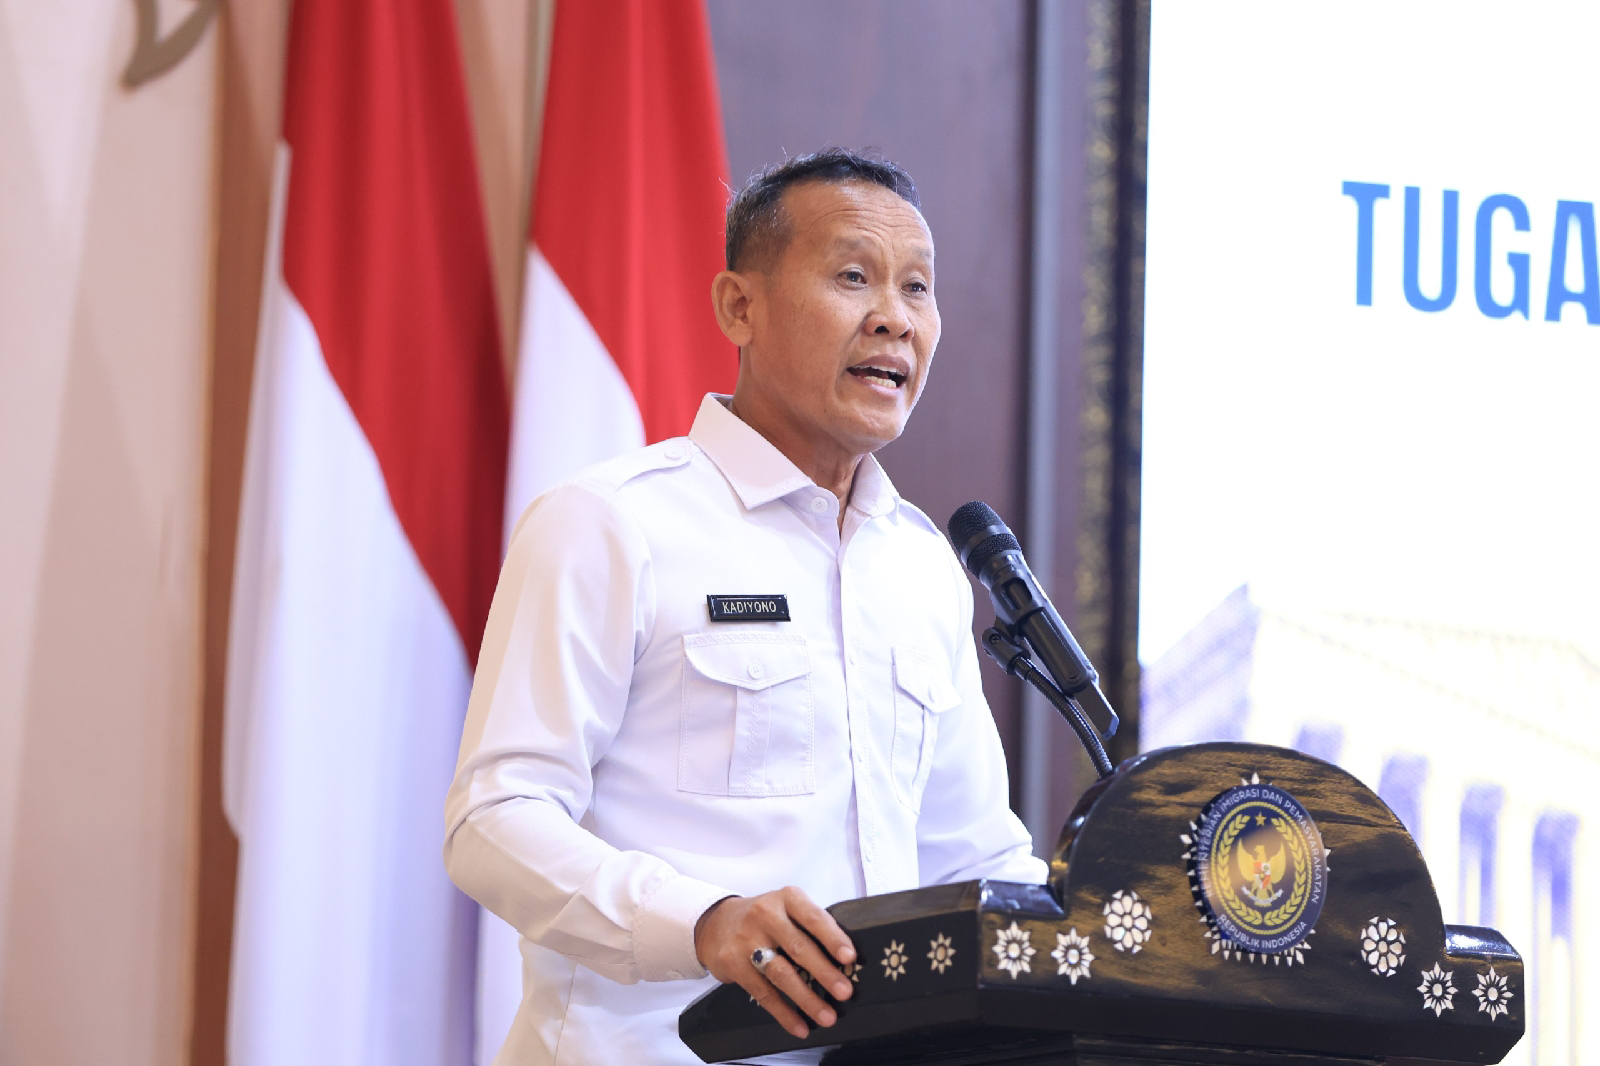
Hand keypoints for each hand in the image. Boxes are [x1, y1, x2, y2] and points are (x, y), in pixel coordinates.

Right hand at [693, 886, 856, 1039]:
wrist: (715, 923)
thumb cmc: (763, 918)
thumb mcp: (785, 908)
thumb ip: (810, 927)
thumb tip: (844, 961)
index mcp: (786, 899)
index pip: (813, 917)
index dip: (833, 938)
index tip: (849, 957)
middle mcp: (766, 915)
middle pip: (798, 947)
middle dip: (824, 973)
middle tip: (844, 992)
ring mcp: (747, 940)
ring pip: (781, 974)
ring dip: (807, 998)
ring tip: (827, 1016)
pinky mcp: (734, 964)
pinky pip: (763, 993)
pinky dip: (784, 1013)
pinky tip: (800, 1026)